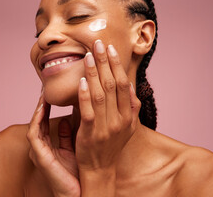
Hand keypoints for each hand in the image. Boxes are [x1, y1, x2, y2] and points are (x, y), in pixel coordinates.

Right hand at [27, 96, 79, 196]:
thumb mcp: (73, 147)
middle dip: (41, 103)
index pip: (45, 120)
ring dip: (39, 108)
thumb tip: (69, 117)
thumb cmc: (76, 173)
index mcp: (48, 144)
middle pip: (38, 120)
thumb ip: (69, 133)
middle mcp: (40, 146)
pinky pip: (34, 134)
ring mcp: (38, 151)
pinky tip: (43, 108)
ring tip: (44, 94)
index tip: (53, 91)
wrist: (78, 193)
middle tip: (46, 87)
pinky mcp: (39, 155)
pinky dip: (38, 120)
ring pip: (34, 124)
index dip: (47, 105)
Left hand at [76, 40, 140, 184]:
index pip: (124, 84)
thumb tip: (130, 85)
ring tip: (89, 56)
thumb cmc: (111, 145)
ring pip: (101, 94)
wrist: (100, 169)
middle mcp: (120, 120)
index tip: (110, 49)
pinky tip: (82, 81)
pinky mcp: (91, 134)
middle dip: (105, 62)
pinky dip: (85, 95)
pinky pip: (88, 111)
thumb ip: (130, 106)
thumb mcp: (128, 127)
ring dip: (94, 73)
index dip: (117, 65)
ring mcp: (106, 127)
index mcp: (128, 115)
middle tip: (98, 43)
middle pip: (113, 85)